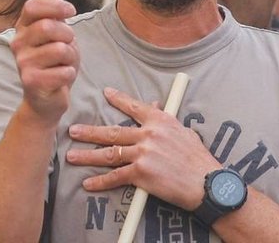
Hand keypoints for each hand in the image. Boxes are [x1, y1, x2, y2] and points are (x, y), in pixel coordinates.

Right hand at [10, 0, 79, 123]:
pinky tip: (62, 78)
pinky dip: (69, 73)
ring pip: (59, 49)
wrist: (46, 100)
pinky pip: (63, 70)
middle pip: (47, 26)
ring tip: (65, 64)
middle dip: (68, 34)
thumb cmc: (54, 65)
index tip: (71, 10)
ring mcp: (23, 63)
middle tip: (69, 44)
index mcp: (23, 28)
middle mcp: (18, 43)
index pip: (32, 6)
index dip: (54, 5)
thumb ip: (54, 15)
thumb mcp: (57, 36)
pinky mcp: (31, 81)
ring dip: (71, 57)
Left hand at [65, 87, 221, 210]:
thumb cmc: (198, 159)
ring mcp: (143, 153)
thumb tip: (156, 106)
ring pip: (109, 153)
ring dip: (88, 156)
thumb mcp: (184, 132)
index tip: (105, 94)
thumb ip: (166, 121)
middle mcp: (148, 134)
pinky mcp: (141, 173)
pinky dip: (100, 182)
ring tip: (72, 156)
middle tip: (73, 131)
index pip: (134, 106)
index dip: (118, 99)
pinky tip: (88, 183)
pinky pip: (116, 177)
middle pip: (113, 131)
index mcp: (160, 120)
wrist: (207, 182)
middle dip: (90, 132)